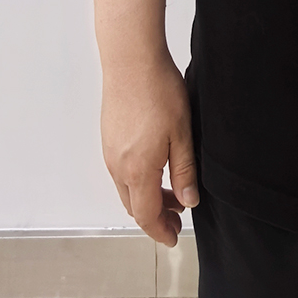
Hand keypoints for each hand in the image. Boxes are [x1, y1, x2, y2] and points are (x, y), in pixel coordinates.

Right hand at [100, 52, 198, 246]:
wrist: (131, 60)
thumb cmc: (158, 90)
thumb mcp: (182, 134)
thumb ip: (184, 171)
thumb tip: (188, 201)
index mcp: (137, 170)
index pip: (146, 215)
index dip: (161, 230)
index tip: (173, 237)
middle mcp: (118, 166)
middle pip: (134, 205)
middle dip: (156, 216)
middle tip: (178, 217)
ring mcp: (110, 151)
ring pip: (126, 188)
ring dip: (147, 196)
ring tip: (172, 190)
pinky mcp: (109, 137)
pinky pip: (121, 171)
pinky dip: (138, 180)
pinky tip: (156, 166)